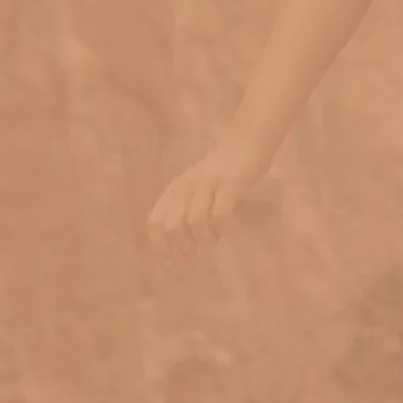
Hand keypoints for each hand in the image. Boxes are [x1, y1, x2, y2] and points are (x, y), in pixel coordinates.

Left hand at [147, 130, 274, 258]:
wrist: (246, 142)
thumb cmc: (221, 170)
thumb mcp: (196, 188)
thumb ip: (186, 211)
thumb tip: (180, 250)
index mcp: (175, 189)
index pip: (156, 221)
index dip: (160, 244)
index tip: (172, 260)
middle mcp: (187, 186)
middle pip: (173, 226)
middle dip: (184, 246)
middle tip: (198, 251)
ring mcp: (208, 184)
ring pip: (195, 221)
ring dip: (206, 239)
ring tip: (215, 239)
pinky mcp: (230, 184)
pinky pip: (220, 213)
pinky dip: (223, 228)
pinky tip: (228, 229)